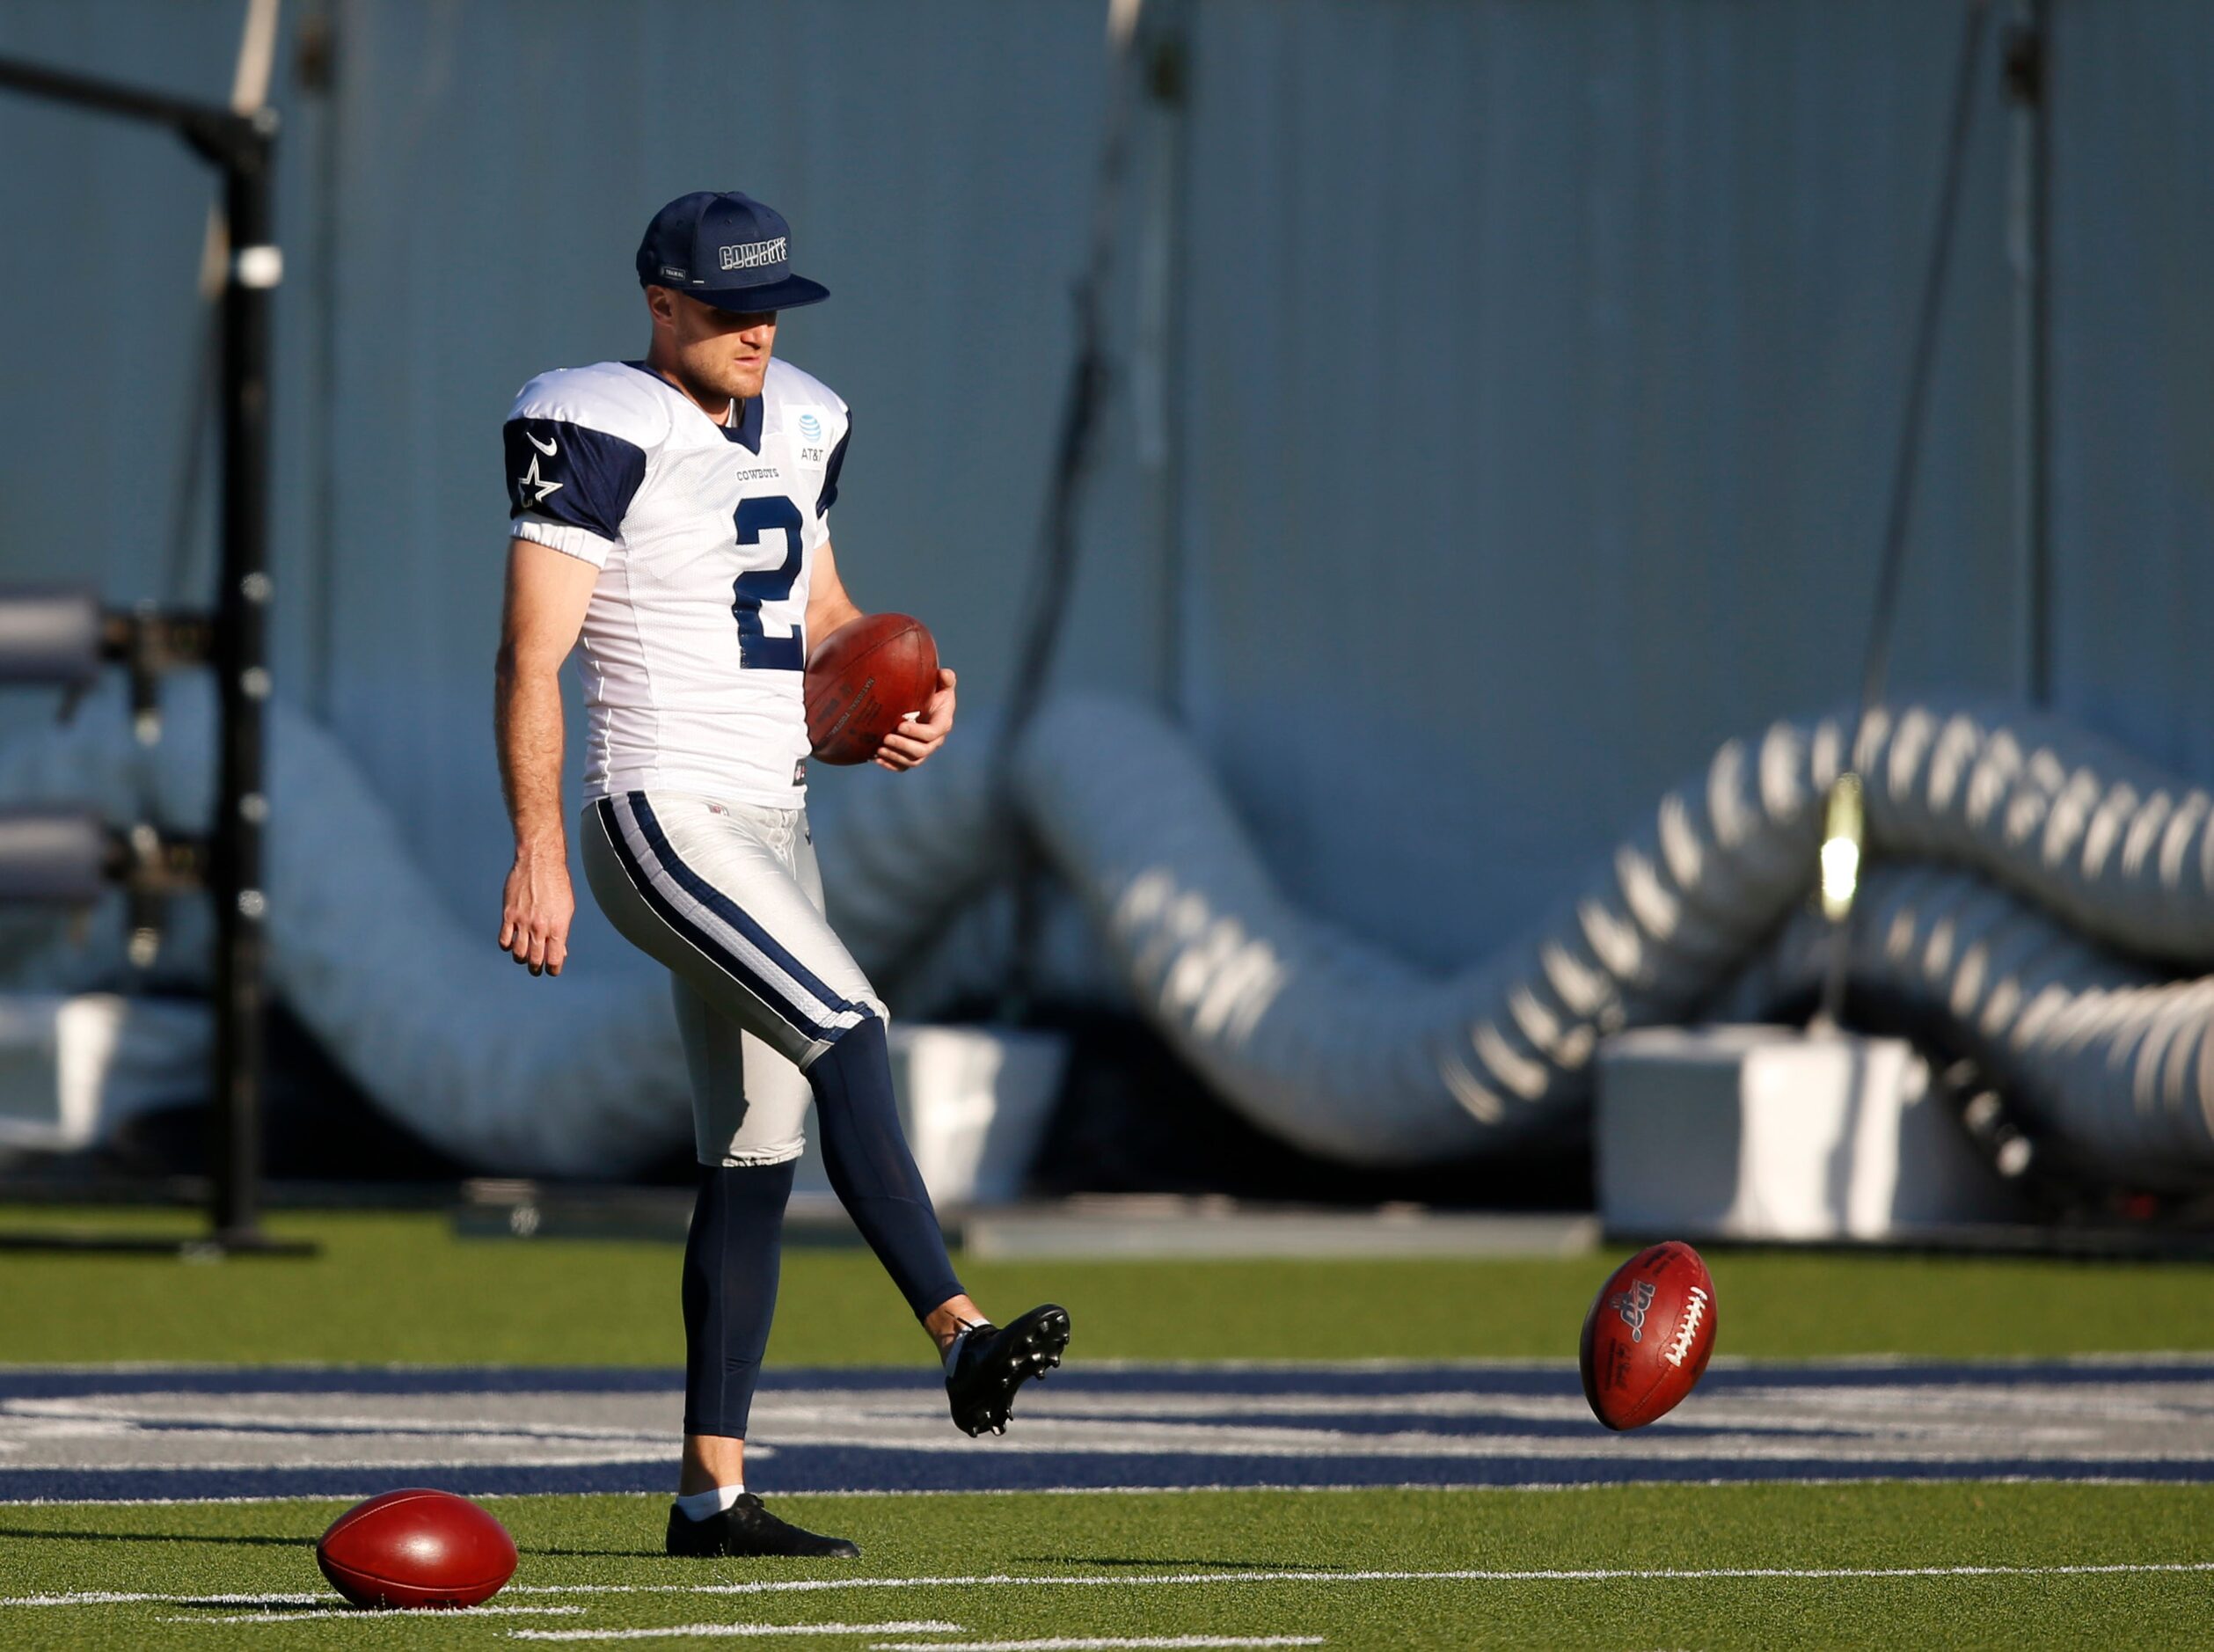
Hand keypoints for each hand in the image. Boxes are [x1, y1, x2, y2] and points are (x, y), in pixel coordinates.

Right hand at [499, 845, 574, 975]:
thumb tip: (560, 951)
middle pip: (535, 960)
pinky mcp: (509, 914)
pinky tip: (511, 942)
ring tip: (523, 956)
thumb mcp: (566, 909)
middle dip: (536, 968)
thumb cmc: (557, 884)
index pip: (554, 960)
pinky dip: (507, 945)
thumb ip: (562, 931)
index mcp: (558, 927)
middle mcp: (540, 927)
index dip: (553, 969)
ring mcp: (523, 922)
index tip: (552, 970)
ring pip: (518, 953)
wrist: (540, 863)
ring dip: (521, 958)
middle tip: (536, 968)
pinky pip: (504, 939)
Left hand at [875, 668, 955, 771]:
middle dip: (903, 746)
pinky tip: (876, 759)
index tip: (900, 725)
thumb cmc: (933, 691)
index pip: (932, 733)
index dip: (917, 732)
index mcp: (943, 723)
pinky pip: (903, 766)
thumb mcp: (941, 683)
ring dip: (895, 756)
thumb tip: (944, 674)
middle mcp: (935, 740)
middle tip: (886, 737)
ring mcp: (924, 750)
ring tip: (878, 749)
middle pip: (922, 750)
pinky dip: (890, 764)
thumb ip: (945, 678)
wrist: (925, 703)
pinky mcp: (912, 756)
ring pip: (912, 761)